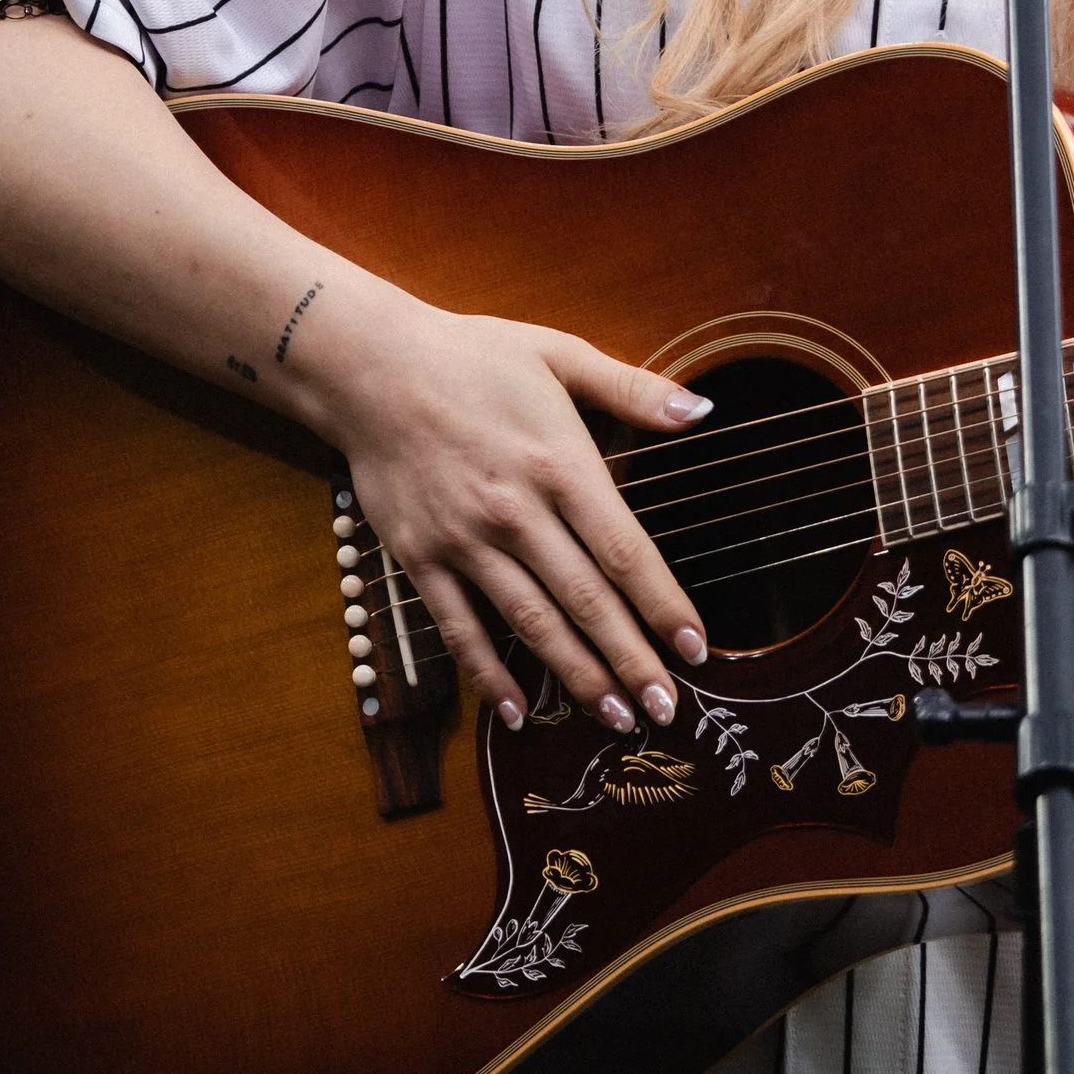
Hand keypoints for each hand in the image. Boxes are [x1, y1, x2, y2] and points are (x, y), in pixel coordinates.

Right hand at [287, 284, 711, 731]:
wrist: (371, 367)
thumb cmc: (474, 357)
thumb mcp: (560, 355)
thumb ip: (633, 390)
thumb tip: (702, 412)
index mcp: (559, 463)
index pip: (624, 551)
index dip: (663, 605)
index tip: (696, 648)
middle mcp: (516, 511)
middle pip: (585, 600)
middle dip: (631, 660)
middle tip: (667, 709)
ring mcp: (465, 541)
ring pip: (531, 624)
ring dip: (577, 677)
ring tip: (617, 719)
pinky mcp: (421, 558)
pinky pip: (459, 629)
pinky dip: (489, 675)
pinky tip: (518, 713)